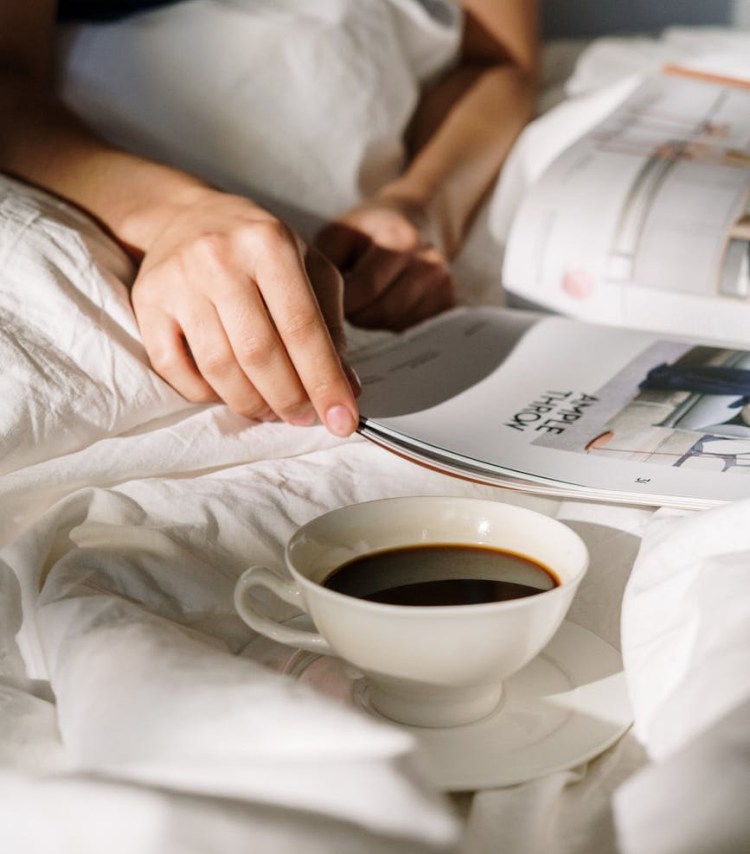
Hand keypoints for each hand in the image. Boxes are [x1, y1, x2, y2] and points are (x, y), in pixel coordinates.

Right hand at [130, 189, 358, 435]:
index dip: (324, 381)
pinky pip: (175, 368)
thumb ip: (330, 324)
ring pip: (218, 367)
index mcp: (270, 243)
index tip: (343, 421)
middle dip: (288, 399)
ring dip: (250, 403)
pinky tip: (228, 393)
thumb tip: (346, 386)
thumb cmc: (258, 249)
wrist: (187, 217)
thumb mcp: (307, 266)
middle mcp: (220, 257)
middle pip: (259, 354)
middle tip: (303, 417)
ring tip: (270, 411)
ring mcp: (177, 280)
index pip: (302, 328)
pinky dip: (205, 394)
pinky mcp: (147, 302)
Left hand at [314, 197, 454, 330]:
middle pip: (381, 312)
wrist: (416, 220)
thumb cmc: (369, 230)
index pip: (364, 289)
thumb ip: (323, 266)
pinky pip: (410, 328)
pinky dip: (390, 323)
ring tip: (363, 300)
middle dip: (355, 314)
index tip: (324, 301)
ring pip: (395, 323)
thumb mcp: (338, 234)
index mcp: (400, 238)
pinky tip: (383, 305)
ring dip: (371, 320)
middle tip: (343, 303)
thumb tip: (310, 309)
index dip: (339, 302)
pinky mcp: (447, 303)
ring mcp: (442, 285)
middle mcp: (428, 262)